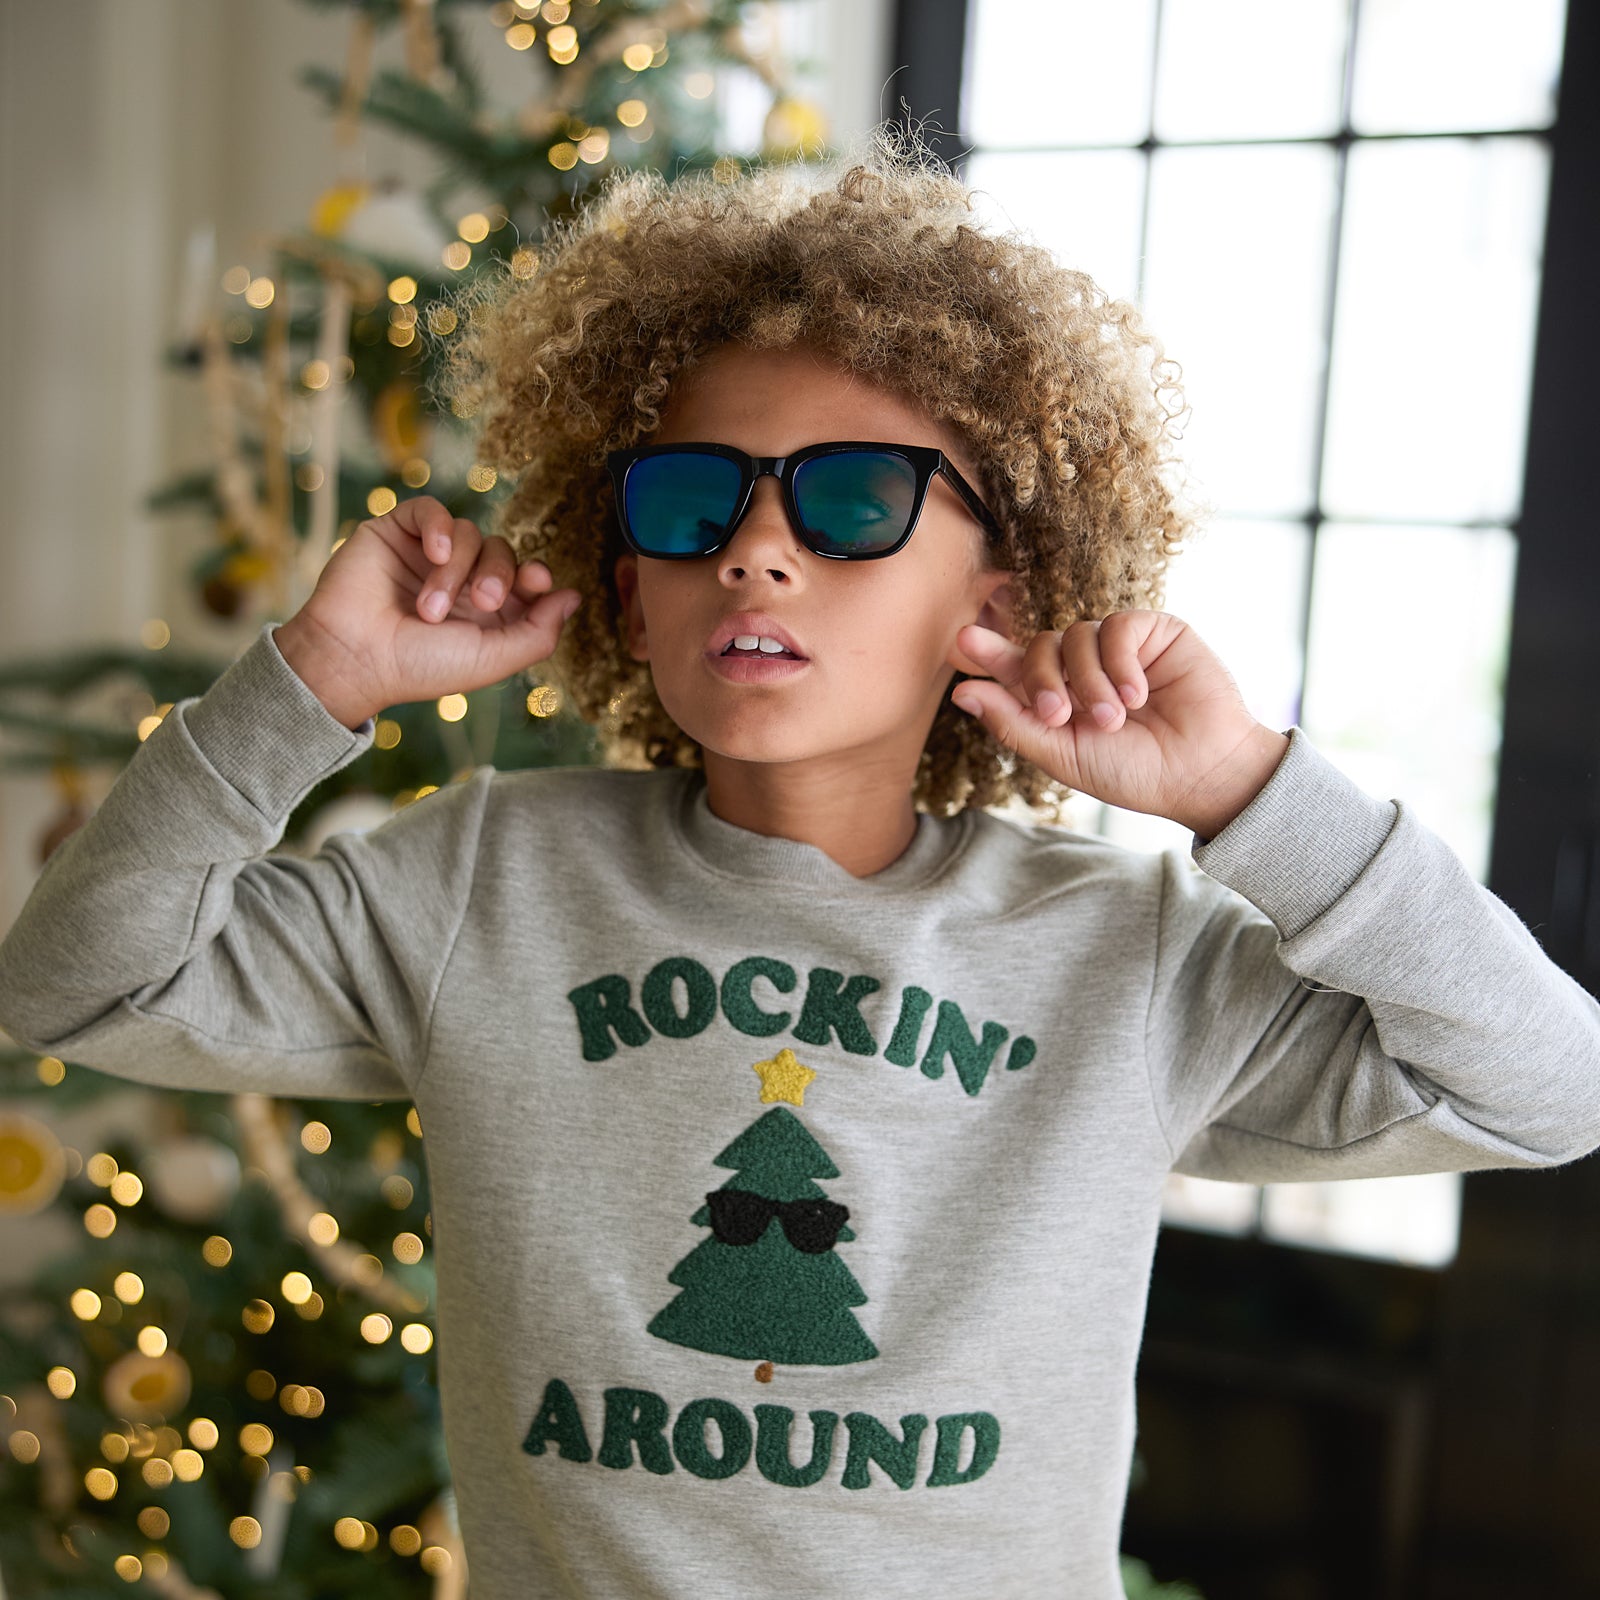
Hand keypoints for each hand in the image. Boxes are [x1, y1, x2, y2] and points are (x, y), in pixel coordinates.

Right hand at [273, 496, 581, 727]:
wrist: (353, 658)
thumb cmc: (420, 667)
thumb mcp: (492, 658)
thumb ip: (539, 632)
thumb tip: (574, 597)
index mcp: (485, 611)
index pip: (525, 577)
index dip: (536, 575)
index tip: (536, 582)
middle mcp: (459, 580)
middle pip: (502, 550)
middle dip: (499, 573)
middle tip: (481, 601)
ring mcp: (428, 554)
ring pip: (470, 533)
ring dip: (457, 571)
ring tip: (429, 608)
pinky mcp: (396, 532)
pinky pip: (432, 509)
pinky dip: (441, 527)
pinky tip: (437, 552)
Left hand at [947, 611, 1289, 839]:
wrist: (1202, 773)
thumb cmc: (1135, 773)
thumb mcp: (1064, 755)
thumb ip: (1014, 723)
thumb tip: (961, 691)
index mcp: (1060, 698)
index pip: (1016, 667)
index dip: (989, 652)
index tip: (964, 641)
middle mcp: (1085, 668)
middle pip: (1039, 645)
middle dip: (1041, 679)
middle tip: (1060, 716)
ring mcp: (1119, 648)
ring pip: (1076, 634)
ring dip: (1089, 681)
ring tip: (1114, 719)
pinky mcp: (1154, 631)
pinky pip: (1117, 626)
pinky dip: (1120, 662)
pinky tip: (1139, 695)